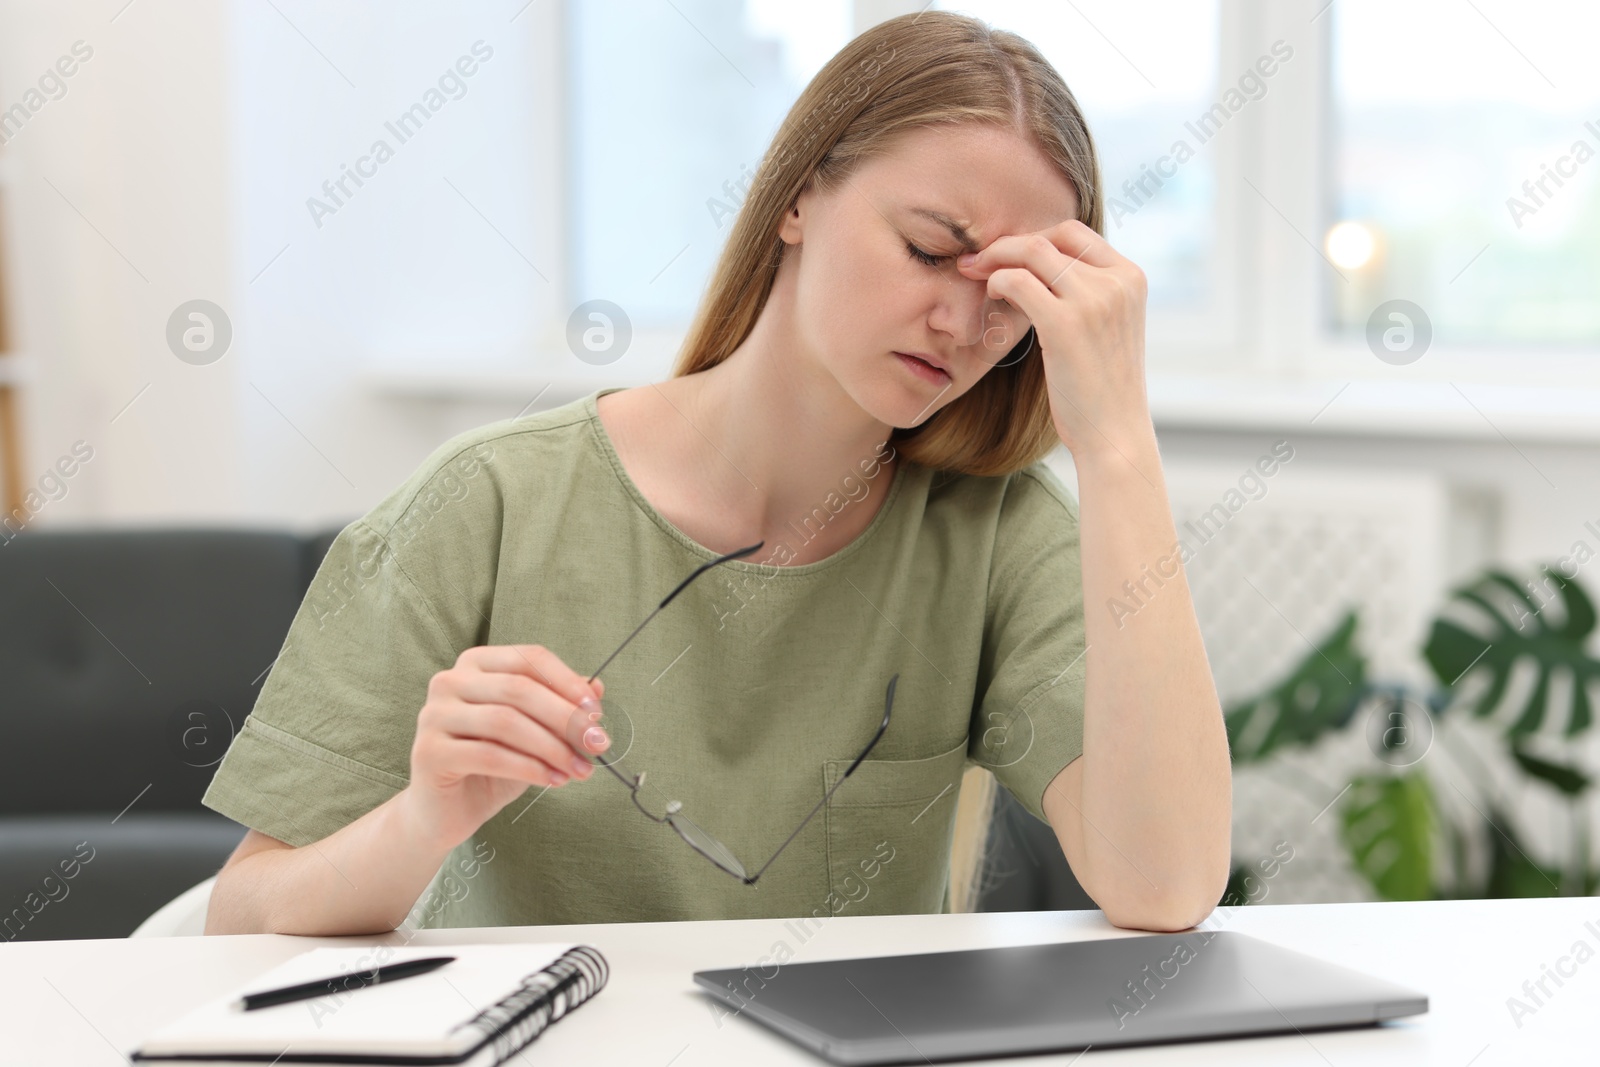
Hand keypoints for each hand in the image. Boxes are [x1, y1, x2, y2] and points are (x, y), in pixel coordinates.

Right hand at [404, 644, 610, 849]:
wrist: (446, 812)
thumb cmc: (492, 767)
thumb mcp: (534, 732)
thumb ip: (559, 706)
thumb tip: (597, 686)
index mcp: (476, 664)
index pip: (529, 659)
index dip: (567, 682)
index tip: (596, 710)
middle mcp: (449, 681)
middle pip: (519, 689)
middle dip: (565, 718)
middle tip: (598, 743)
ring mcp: (434, 715)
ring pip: (505, 722)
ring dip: (552, 747)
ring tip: (580, 769)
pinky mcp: (428, 752)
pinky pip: (489, 755)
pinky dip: (529, 768)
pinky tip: (554, 780)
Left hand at [955, 220, 1152, 460]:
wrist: (1114, 433)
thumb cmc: (1102, 388)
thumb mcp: (1107, 328)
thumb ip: (1087, 294)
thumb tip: (1042, 271)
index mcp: (1131, 277)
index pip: (1075, 233)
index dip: (1034, 238)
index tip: (1006, 255)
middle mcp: (1118, 282)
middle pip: (1052, 236)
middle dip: (1009, 242)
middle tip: (977, 259)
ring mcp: (1095, 300)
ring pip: (1032, 252)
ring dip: (995, 258)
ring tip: (974, 274)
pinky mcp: (1066, 324)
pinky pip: (1018, 281)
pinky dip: (997, 282)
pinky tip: (990, 296)